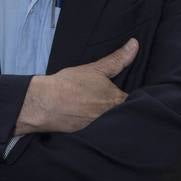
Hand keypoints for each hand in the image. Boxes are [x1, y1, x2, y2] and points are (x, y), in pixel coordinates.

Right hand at [15, 37, 138, 134]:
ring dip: (109, 117)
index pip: (134, 101)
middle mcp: (112, 118)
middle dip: (121, 108)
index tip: (127, 92)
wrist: (46, 103)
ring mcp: (100, 129)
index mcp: (117, 101)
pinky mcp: (88, 136)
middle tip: (107, 99)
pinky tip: (88, 118)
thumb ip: (118, 59)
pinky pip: (99, 131)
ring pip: (112, 122)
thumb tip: (134, 44)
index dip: (133, 97)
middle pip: (123, 113)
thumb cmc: (70, 84)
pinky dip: (97, 126)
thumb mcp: (96, 68)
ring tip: (96, 108)